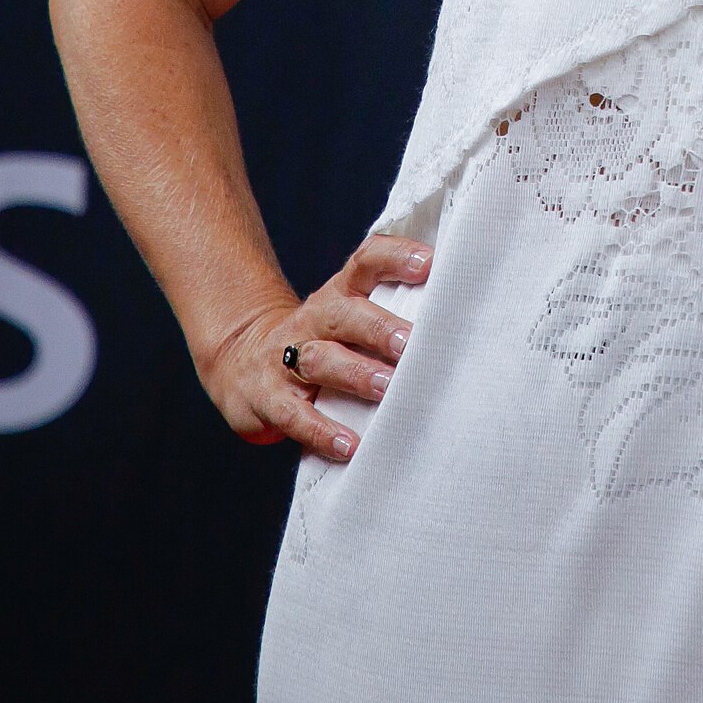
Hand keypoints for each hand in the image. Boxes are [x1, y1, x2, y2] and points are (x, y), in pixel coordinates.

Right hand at [196, 231, 432, 462]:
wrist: (243, 363)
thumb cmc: (322, 342)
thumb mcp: (348, 318)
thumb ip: (392, 311)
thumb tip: (459, 313)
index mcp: (340, 294)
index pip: (366, 262)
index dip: (397, 258)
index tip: (430, 263)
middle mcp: (314, 320)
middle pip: (345, 314)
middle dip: (380, 328)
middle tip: (413, 343)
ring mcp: (287, 358)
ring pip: (321, 360)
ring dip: (356, 374)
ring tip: (388, 389)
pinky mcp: (269, 398)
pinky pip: (295, 414)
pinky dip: (322, 430)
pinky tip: (350, 444)